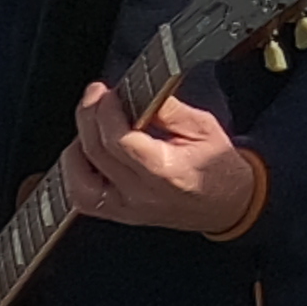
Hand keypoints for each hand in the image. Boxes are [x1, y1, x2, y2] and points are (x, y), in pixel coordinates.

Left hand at [68, 85, 262, 235]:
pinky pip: (83, 197)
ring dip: (77, 147)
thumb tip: (137, 91)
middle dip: (89, 116)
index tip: (108, 92)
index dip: (106, 111)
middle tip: (95, 95)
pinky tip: (86, 154)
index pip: (120, 141)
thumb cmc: (221, 170)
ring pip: (79, 179)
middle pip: (96, 153)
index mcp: (166, 172)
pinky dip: (77, 172)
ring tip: (90, 125)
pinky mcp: (121, 214)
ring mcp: (128, 208)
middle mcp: (142, 194)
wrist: (229, 204)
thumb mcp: (203, 127)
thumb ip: (167, 109)